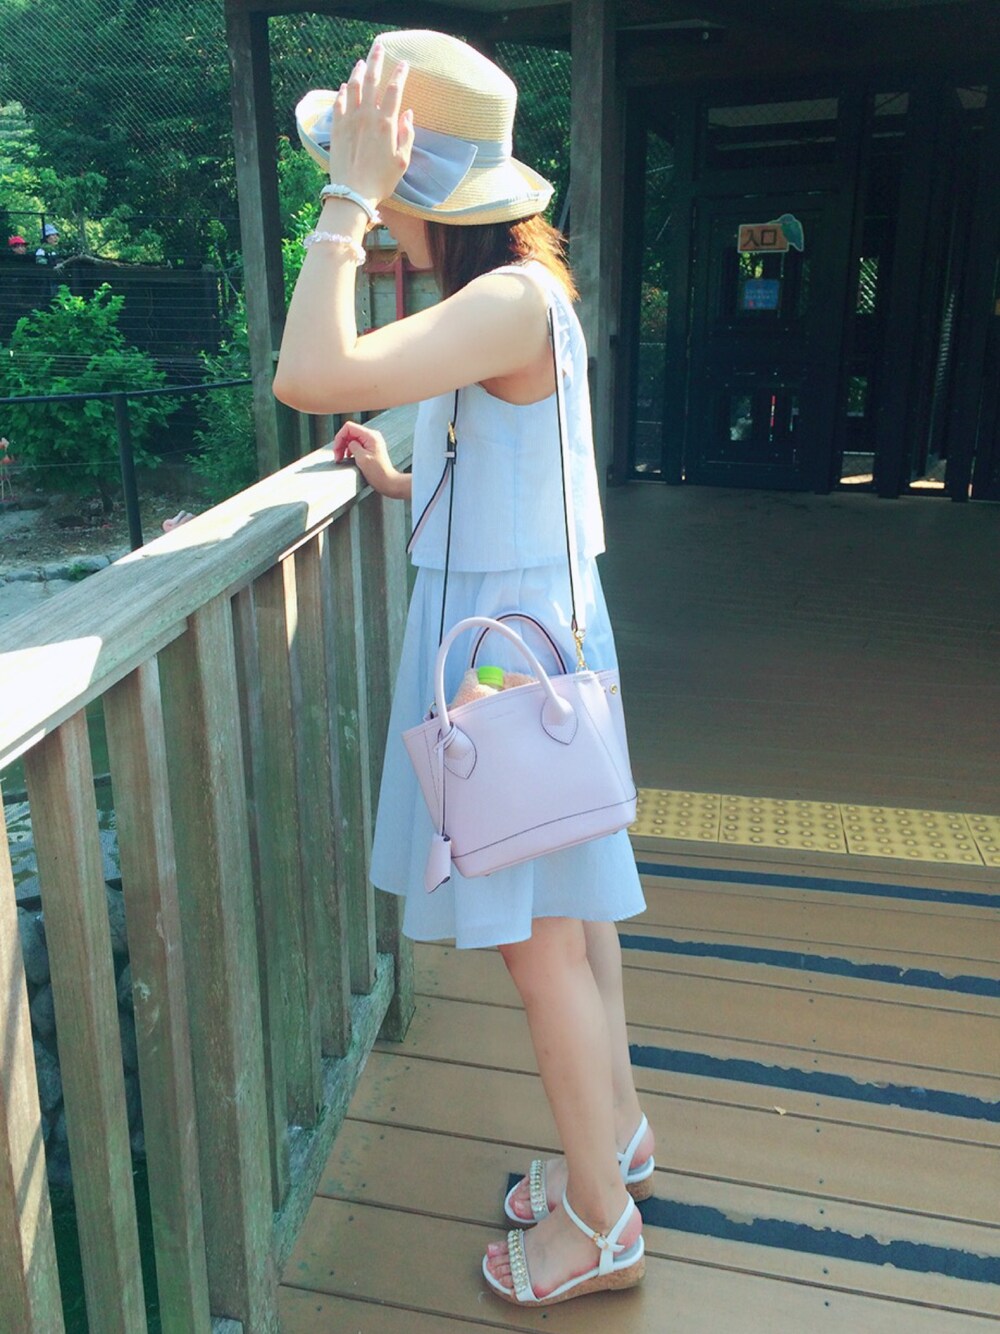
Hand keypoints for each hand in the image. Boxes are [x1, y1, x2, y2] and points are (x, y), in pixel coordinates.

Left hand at [327, 40, 414, 207]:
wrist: (353, 192)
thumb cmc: (381, 181)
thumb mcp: (402, 161)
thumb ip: (407, 135)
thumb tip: (408, 114)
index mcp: (386, 123)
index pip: (394, 90)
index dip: (399, 74)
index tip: (403, 64)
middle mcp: (367, 116)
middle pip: (372, 80)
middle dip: (376, 61)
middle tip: (379, 48)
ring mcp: (350, 120)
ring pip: (353, 87)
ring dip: (358, 72)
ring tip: (361, 63)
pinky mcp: (337, 128)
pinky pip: (339, 103)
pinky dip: (343, 91)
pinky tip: (345, 86)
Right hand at [331, 420, 406, 497]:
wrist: (388, 482)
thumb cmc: (378, 472)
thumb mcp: (362, 458)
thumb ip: (353, 446)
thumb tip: (348, 443)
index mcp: (371, 436)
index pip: (349, 427)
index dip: (340, 437)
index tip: (336, 449)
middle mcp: (372, 436)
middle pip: (350, 433)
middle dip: (341, 443)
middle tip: (337, 457)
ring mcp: (371, 441)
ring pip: (352, 439)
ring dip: (344, 447)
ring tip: (341, 458)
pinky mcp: (370, 448)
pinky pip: (356, 444)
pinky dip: (349, 450)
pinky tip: (348, 458)